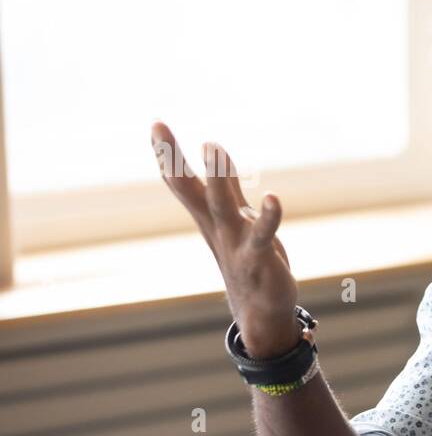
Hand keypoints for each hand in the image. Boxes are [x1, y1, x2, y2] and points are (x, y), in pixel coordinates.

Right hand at [150, 120, 301, 357]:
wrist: (261, 311)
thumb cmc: (249, 260)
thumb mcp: (236, 220)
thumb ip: (229, 189)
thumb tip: (218, 159)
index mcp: (209, 218)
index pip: (182, 183)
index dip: (167, 155)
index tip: (155, 124)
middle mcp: (216, 227)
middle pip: (191, 189)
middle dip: (175, 159)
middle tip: (159, 127)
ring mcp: (235, 242)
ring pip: (222, 205)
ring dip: (218, 176)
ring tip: (213, 145)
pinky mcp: (258, 257)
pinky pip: (262, 234)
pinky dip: (267, 216)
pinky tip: (272, 198)